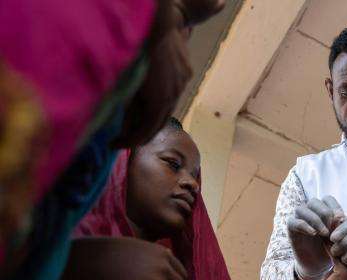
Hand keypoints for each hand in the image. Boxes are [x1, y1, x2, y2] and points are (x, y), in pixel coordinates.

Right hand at [114, 0, 224, 147]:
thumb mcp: (148, 54)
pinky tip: (118, 142)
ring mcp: (173, 93)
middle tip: (124, 141)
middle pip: (161, 117)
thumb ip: (145, 72)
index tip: (133, 124)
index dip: (149, 116)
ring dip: (135, 138)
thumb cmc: (147, 32)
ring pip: (154, 125)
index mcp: (181, 72)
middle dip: (142, 132)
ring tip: (118, 144)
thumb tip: (131, 92)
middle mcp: (181, 84)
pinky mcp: (162, 98)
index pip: (165, 101)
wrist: (154, 21)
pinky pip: (148, 126)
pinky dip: (133, 137)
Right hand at [287, 196, 343, 279]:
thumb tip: (341, 217)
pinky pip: (294, 222)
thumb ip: (339, 226)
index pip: (327, 199)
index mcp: (321, 209)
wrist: (317, 264)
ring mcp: (298, 218)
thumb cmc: (330, 247)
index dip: (335, 207)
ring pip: (302, 209)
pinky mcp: (291, 228)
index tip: (343, 220)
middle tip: (332, 228)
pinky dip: (304, 226)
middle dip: (325, 213)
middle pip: (314, 201)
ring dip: (315, 219)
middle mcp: (308, 211)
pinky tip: (314, 234)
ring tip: (325, 233)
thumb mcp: (338, 235)